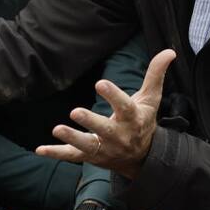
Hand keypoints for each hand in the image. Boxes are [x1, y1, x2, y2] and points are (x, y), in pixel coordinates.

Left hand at [38, 49, 175, 178]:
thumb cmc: (143, 121)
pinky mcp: (91, 157)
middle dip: (90, 122)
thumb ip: (155, 75)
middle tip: (75, 111)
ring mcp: (104, 149)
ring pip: (87, 145)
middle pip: (105, 130)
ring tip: (57, 129)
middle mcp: (119, 136)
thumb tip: (169, 51)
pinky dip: (56, 153)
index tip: (100, 83)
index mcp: (133, 119)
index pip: (125, 107)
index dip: (113, 95)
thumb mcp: (151, 99)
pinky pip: (72, 156)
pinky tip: (40, 149)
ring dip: (72, 139)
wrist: (143, 158)